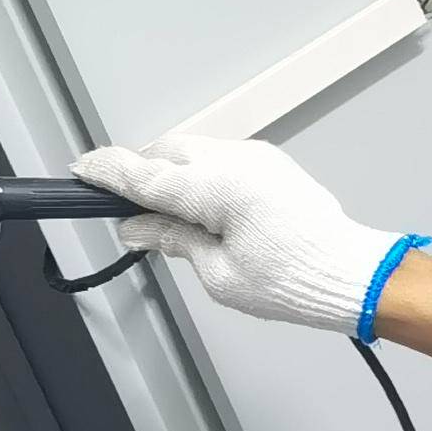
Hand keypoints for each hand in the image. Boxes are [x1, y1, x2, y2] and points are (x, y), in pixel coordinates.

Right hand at [79, 135, 404, 335]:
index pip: (144, 174)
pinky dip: (198, 173)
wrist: (350, 272)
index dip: (107, 172)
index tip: (80, 169)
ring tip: (164, 215)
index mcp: (217, 188)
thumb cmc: (295, 280)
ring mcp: (254, 157)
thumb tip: (136, 229)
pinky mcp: (269, 163)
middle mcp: (235, 161)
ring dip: (170, 172)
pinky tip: (198, 204)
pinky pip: (218, 157)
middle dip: (139, 174)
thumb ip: (172, 241)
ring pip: (191, 150)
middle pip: (165, 153)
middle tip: (124, 209)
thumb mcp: (218, 274)